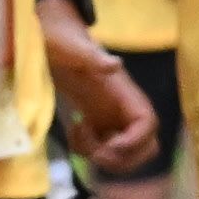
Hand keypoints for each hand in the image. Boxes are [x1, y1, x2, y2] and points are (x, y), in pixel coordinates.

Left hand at [44, 17, 160, 174]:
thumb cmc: (62, 40)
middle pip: (145, 147)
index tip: (110, 144)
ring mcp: (112, 118)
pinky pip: (103, 150)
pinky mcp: (97, 123)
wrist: (50, 41)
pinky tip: (73, 131)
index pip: (148, 122)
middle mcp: (124, 108)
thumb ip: (93, 56)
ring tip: (80, 134)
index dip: (136, 140)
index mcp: (125, 91)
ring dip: (104, 156)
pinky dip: (88, 150)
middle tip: (95, 150)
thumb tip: (115, 64)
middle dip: (122, 158)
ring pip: (125, 155)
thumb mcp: (73, 48)